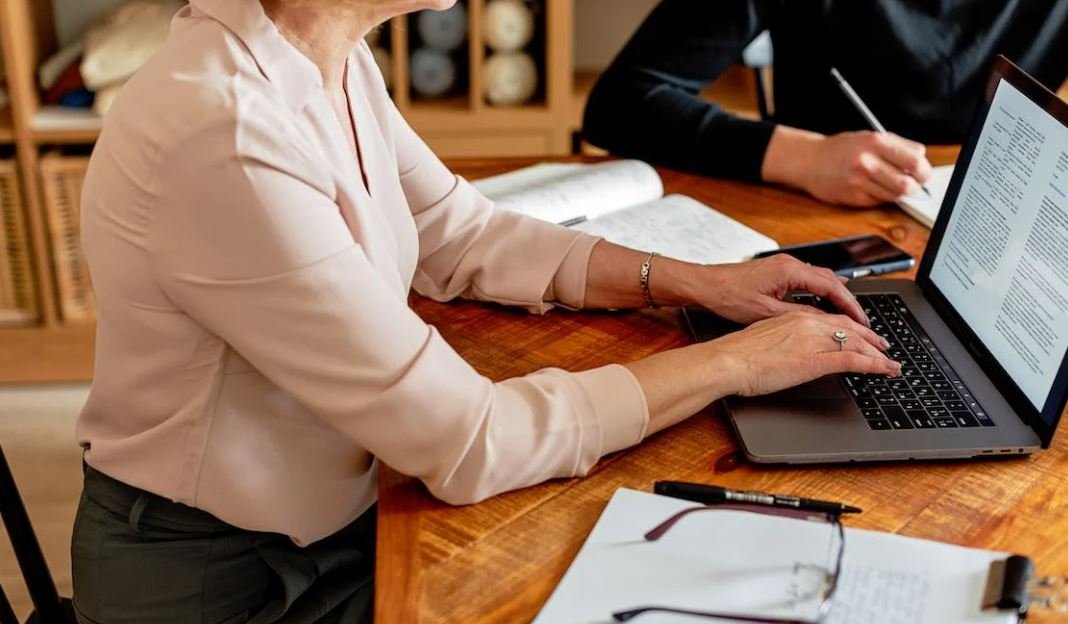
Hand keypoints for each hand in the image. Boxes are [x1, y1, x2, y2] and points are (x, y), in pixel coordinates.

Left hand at [693, 253, 868, 325]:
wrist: (703, 285)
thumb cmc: (727, 296)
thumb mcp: (766, 313)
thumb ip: (798, 316)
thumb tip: (824, 323)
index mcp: (790, 271)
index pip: (832, 287)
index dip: (850, 306)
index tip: (862, 321)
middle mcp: (789, 263)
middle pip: (831, 280)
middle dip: (848, 301)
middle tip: (861, 322)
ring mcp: (783, 265)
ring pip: (820, 278)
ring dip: (835, 296)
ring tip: (848, 316)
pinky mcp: (776, 270)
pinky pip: (807, 279)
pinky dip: (820, 292)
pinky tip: (823, 303)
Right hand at [705, 311, 900, 396]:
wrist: (726, 360)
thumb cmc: (736, 354)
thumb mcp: (762, 339)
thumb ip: (781, 340)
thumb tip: (788, 350)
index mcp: (793, 317)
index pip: (831, 320)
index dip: (852, 328)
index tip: (861, 335)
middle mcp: (807, 323)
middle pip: (849, 328)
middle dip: (871, 338)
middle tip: (884, 347)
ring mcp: (813, 341)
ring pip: (856, 343)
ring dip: (878, 353)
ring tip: (891, 362)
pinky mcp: (815, 360)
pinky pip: (854, 360)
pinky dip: (875, 365)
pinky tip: (885, 370)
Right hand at [762, 126, 932, 206]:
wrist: (808, 161)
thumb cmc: (840, 149)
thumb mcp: (867, 137)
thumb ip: (895, 146)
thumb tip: (921, 159)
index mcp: (875, 142)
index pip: (915, 159)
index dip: (923, 168)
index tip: (922, 171)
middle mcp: (867, 162)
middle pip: (908, 183)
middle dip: (917, 186)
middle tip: (915, 184)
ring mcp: (859, 182)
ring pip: (896, 195)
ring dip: (900, 193)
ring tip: (893, 185)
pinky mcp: (853, 198)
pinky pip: (879, 201)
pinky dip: (882, 197)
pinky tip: (874, 189)